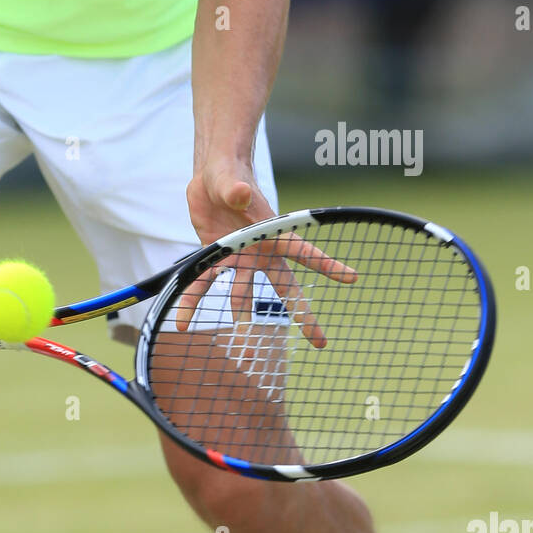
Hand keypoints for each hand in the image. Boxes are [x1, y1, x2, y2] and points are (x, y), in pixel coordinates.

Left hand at [182, 161, 356, 347]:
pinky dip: (192, 302)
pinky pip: (203, 284)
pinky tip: (180, 322)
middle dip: (303, 315)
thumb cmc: (229, 175)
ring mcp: (240, 258)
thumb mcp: (230, 181)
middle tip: (321, 342)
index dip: (327, 264)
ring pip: (244, 296)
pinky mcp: (216, 258)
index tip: (352, 277)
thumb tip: (241, 193)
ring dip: (242, 323)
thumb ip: (236, 190)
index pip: (303, 250)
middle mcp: (260, 251)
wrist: (212, 178)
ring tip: (246, 357)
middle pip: (285, 287)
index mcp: (272, 231)